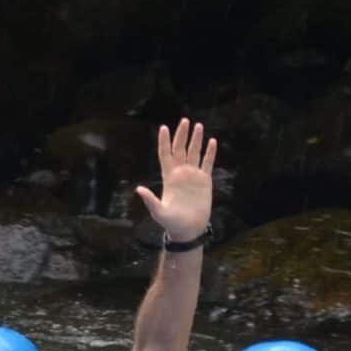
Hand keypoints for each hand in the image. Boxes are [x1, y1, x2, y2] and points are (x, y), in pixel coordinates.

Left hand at [133, 117, 217, 244]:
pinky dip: (209, 153)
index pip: (165, 154)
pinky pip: (208, 163)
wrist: (189, 229)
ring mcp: (193, 176)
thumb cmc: (172, 222)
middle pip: (180, 149)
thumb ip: (150, 200)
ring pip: (194, 153)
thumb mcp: (159, 212)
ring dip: (196, 140)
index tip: (164, 127)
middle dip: (182, 135)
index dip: (164, 141)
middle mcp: (180, 173)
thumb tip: (138, 189)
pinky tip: (212, 142)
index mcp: (168, 177)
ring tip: (198, 125)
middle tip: (185, 120)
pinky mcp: (205, 181)